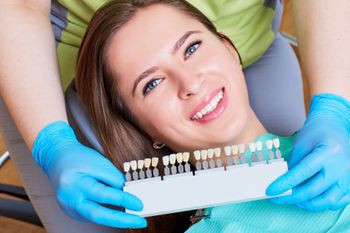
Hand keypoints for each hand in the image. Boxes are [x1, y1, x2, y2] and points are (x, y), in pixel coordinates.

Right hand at [32, 121, 146, 227]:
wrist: (57, 158)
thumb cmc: (78, 157)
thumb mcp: (98, 162)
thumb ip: (113, 178)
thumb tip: (129, 192)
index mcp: (75, 182)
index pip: (104, 194)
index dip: (124, 200)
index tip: (139, 204)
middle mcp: (69, 198)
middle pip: (98, 215)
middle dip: (121, 220)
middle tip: (140, 221)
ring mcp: (68, 207)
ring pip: (96, 218)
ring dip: (116, 219)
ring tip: (134, 218)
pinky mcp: (71, 211)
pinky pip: (91, 215)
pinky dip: (106, 215)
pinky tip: (119, 214)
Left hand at [266, 94, 349, 210]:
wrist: (335, 125)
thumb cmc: (317, 132)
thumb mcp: (302, 143)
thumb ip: (294, 164)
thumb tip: (282, 183)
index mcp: (329, 153)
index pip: (303, 173)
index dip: (285, 184)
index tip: (270, 191)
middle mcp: (342, 167)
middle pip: (314, 190)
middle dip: (292, 197)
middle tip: (276, 197)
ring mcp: (349, 177)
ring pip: (328, 201)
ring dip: (307, 204)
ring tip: (293, 199)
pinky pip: (338, 202)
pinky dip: (323, 204)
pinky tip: (310, 200)